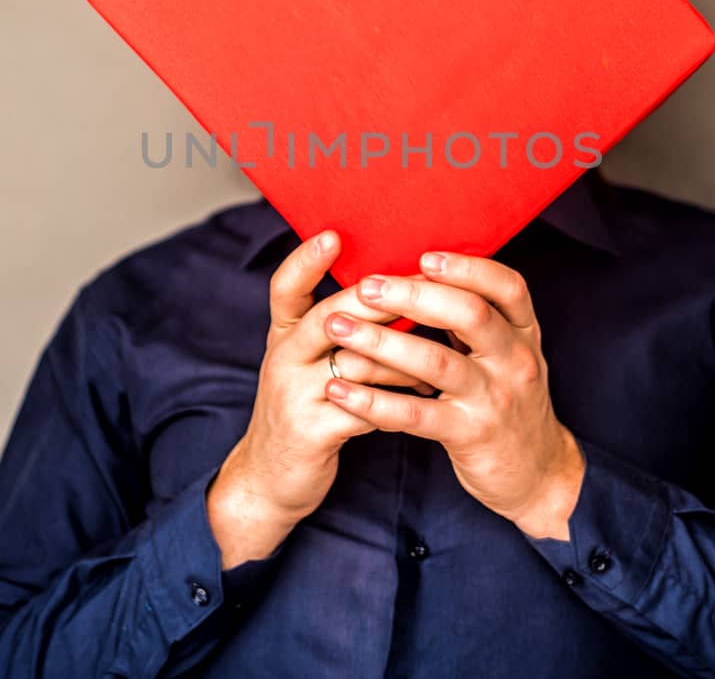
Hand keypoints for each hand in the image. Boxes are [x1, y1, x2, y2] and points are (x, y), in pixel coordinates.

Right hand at [207, 230, 432, 567]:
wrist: (272, 480)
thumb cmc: (307, 409)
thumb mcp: (310, 363)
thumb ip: (341, 329)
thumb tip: (398, 288)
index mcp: (284, 336)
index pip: (285, 288)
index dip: (305, 261)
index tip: (333, 235)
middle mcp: (284, 358)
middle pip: (332, 316)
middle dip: (384, 301)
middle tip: (429, 288)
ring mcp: (294, 395)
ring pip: (359, 362)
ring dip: (406, 360)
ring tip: (442, 358)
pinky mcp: (311, 432)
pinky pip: (366, 409)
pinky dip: (399, 403)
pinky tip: (424, 400)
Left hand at [320, 252, 585, 539]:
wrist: (535, 472)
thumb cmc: (508, 401)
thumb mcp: (507, 354)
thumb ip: (474, 319)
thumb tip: (419, 273)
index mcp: (523, 333)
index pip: (507, 287)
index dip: (467, 267)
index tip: (424, 256)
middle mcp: (515, 361)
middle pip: (470, 315)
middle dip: (414, 295)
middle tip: (366, 287)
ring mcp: (494, 399)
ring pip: (437, 362)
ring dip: (382, 342)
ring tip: (338, 327)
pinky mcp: (469, 435)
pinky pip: (415, 414)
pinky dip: (373, 401)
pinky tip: (339, 390)